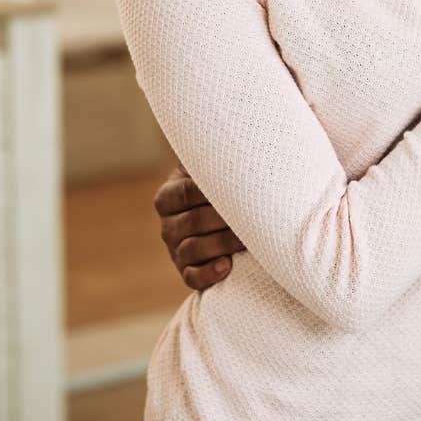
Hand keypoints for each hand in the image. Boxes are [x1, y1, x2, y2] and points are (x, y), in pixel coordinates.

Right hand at [155, 165, 243, 290]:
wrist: (225, 220)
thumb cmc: (224, 189)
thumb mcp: (213, 171)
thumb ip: (218, 160)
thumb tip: (239, 142)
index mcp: (168, 196)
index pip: (186, 192)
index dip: (212, 193)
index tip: (239, 189)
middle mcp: (167, 224)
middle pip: (193, 221)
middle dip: (224, 219)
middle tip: (253, 215)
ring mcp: (175, 250)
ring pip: (193, 249)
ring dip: (223, 244)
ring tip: (247, 239)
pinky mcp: (186, 271)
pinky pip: (192, 277)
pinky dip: (209, 274)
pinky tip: (227, 266)